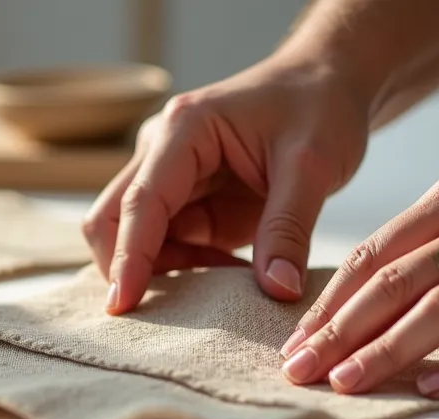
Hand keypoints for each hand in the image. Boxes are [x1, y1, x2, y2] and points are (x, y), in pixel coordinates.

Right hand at [82, 55, 369, 313]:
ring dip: (166, 273)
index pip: (140, 202)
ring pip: (133, 239)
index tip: (122, 304)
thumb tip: (277, 292)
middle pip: (112, 220)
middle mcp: (161, 152)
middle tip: (164, 316)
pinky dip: (189, 270)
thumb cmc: (318, 106)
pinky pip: (167, 247)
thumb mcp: (314, 164)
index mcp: (184, 130)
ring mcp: (169, 178)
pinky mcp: (185, 202)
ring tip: (228, 282)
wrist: (326, 82)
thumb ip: (289, 229)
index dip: (129, 256)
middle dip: (127, 269)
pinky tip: (231, 272)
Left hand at [279, 159, 438, 398]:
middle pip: (396, 284)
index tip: (294, 342)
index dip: (328, 303)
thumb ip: (424, 244)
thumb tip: (350, 304)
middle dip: (339, 332)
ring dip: (388, 351)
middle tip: (300, 370)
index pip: (375, 256)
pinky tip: (433, 388)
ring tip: (346, 383)